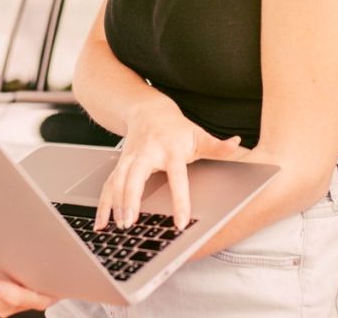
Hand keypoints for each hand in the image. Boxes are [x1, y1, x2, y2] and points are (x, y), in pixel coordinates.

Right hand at [96, 102, 242, 231]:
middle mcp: (147, 153)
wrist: (148, 111)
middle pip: (135, 176)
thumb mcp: (199, 135)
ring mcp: (130, 158)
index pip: (177, 177)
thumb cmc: (177, 128)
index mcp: (171, 150)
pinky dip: (103, 204)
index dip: (179, 200)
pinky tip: (100, 223)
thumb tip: (237, 145)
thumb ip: (217, 146)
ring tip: (118, 226)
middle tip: (130, 221)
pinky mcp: (120, 165)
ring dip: (115, 203)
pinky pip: (108, 185)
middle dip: (131, 198)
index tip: (180, 222)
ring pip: (118, 180)